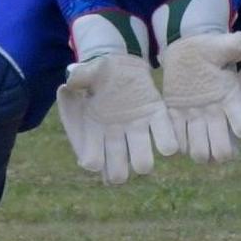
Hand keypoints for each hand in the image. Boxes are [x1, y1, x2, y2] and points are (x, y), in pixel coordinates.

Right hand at [55, 11, 177, 183]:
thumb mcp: (89, 72)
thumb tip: (71, 81)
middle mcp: (116, 138)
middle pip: (117, 169)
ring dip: (143, 163)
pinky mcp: (157, 119)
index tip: (91, 161)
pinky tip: (169, 148)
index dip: (92, 161)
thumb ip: (80, 77)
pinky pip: (164, 137)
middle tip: (119, 174)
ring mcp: (137, 131)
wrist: (122, 67)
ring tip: (143, 165)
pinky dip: (167, 143)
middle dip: (118, 172)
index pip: (92, 158)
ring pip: (142, 161)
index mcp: (95, 131)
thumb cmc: (100, 72)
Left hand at [151, 0, 240, 164]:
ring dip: (199, 152)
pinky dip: (179, 144)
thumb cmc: (208, 49)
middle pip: (222, 148)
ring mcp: (196, 118)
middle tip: (214, 149)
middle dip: (219, 152)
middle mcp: (215, 114)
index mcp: (230, 98)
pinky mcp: (176, 118)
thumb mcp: (221, 45)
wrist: (187, 51)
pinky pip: (179, 141)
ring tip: (195, 144)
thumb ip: (234, 45)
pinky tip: (177, 136)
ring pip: (201, 151)